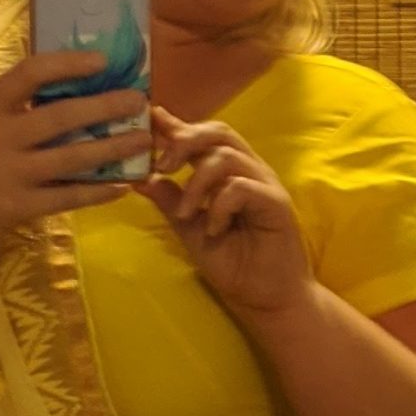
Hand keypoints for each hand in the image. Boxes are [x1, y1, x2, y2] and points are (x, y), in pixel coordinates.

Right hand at [0, 51, 149, 251]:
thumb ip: (18, 105)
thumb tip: (75, 83)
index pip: (28, 74)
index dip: (66, 64)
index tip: (102, 61)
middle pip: (60, 118)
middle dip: (104, 106)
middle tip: (138, 100)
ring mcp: (10, 176)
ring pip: (71, 160)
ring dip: (112, 148)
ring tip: (142, 139)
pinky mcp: (19, 208)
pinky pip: (67, 198)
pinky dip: (98, 191)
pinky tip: (123, 184)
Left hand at [142, 107, 313, 324]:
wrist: (266, 300)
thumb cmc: (235, 265)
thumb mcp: (190, 231)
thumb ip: (169, 202)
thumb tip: (139, 179)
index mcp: (228, 174)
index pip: (203, 138)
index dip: (177, 124)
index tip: (151, 116)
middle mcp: (248, 171)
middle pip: (219, 132)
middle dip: (185, 140)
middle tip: (161, 165)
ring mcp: (264, 184)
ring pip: (226, 157)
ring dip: (196, 184)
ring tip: (184, 215)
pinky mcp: (276, 202)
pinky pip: (241, 187)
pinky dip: (219, 206)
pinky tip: (213, 230)